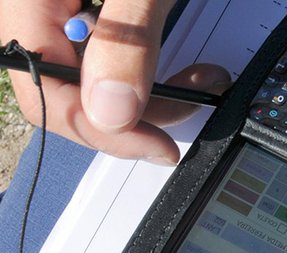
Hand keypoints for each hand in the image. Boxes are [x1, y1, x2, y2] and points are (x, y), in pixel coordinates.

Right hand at [0, 0, 229, 163]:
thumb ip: (125, 41)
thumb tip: (113, 113)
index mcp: (28, 1)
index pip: (46, 94)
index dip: (105, 133)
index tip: (160, 147)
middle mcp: (34, 9)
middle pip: (72, 93)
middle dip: (142, 112)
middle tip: (197, 102)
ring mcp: (61, 10)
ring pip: (95, 79)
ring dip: (154, 92)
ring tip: (203, 80)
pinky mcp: (89, 9)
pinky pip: (107, 56)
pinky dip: (147, 69)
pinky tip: (181, 66)